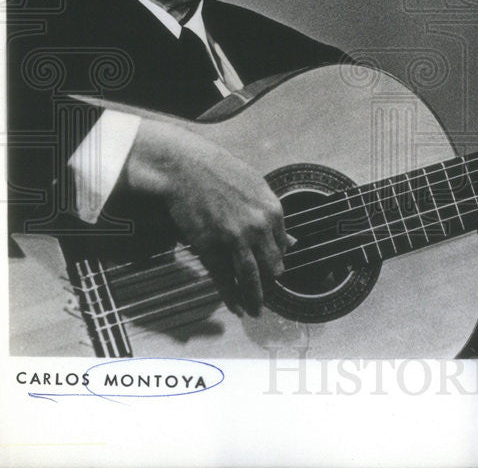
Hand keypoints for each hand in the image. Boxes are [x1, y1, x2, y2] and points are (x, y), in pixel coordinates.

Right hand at [118, 118, 293, 316]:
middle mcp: (258, 227)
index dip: (277, 260)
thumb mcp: (256, 186)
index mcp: (273, 210)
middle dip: (270, 282)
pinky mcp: (210, 247)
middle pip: (271, 265)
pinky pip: (224, 279)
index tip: (273, 270)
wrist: (185, 167)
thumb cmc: (219, 171)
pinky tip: (236, 307)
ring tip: (256, 310)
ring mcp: (234, 239)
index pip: (282, 246)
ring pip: (251, 277)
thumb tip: (292, 240)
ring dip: (255, 298)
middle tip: (267, 294)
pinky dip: (231, 296)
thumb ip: (272, 214)